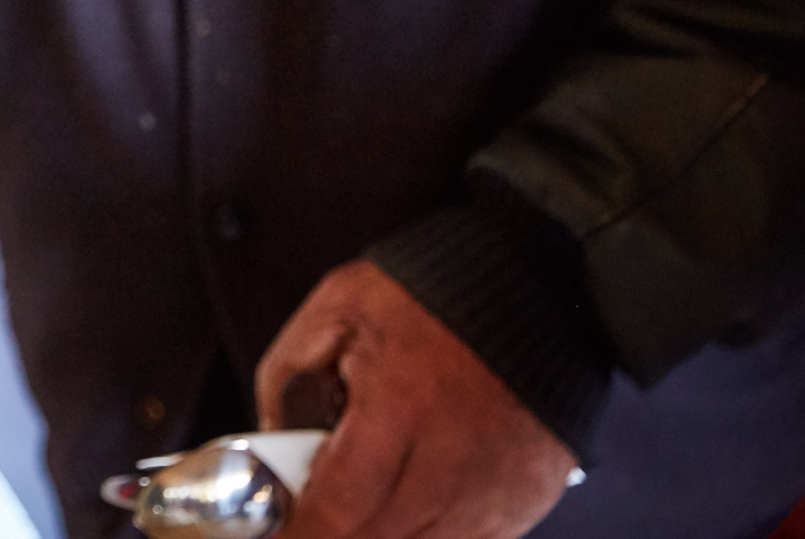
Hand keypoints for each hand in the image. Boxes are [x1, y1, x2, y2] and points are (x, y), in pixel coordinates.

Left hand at [256, 261, 577, 538]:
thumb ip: (285, 378)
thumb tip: (270, 445)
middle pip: (376, 537)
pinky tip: (409, 493)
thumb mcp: (334, 310)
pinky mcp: (525, 501)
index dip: (301, 531)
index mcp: (403, 405)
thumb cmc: (436, 295)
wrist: (534, 290)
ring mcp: (497, 489)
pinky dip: (428, 528)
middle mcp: (455, 459)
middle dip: (336, 528)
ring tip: (362, 488)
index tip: (282, 531)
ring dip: (381, 528)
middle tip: (314, 504)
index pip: (338, 508)